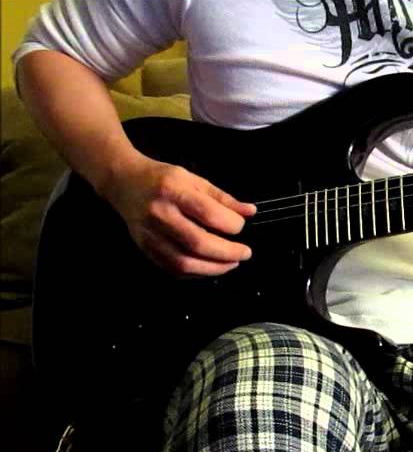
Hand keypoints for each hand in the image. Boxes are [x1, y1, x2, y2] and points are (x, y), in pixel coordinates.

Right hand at [101, 154, 256, 276]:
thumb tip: (250, 212)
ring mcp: (149, 234)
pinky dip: (196, 273)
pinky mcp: (145, 248)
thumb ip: (223, 198)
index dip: (230, 224)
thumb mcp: (194, 179)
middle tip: (245, 253)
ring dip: (214, 268)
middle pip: (197, 242)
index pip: (207, 213)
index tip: (241, 227)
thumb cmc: (162, 179)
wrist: (123, 182)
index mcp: (173, 191)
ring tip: (232, 263)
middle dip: (227, 252)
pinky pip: (173, 269)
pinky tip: (210, 267)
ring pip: (184, 262)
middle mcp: (159, 214)